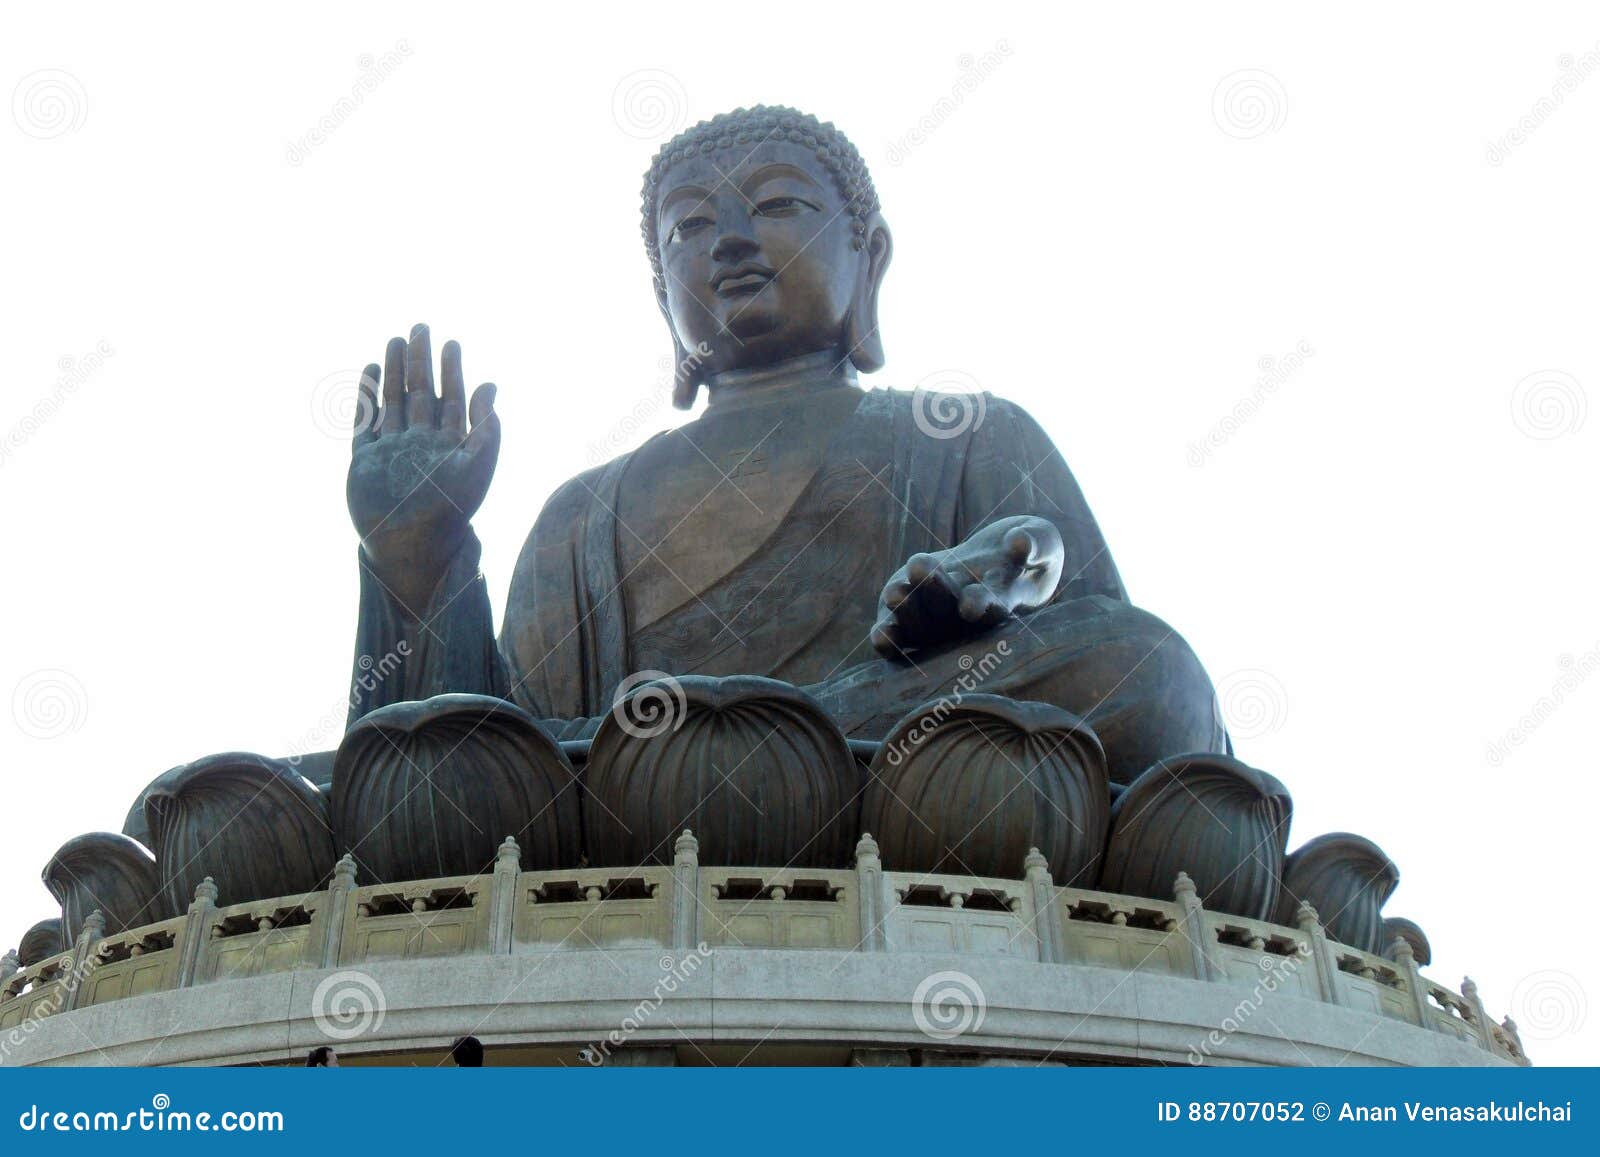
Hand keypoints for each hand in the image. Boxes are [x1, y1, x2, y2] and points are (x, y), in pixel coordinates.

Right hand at [347, 323, 499, 615]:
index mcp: (449, 445)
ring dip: (395, 372)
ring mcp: (392, 450)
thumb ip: (486, 427)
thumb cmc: (450, 511)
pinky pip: (366, 421)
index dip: (452, 370)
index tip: (452, 342)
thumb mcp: (477, 466)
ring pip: (393, 401)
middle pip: (420, 393)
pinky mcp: (365, 459)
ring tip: (395, 341)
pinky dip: (368, 396)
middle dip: (421, 361)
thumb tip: (492, 386)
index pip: (451, 398)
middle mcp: (420, 443)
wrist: (411, 546)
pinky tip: (372, 371)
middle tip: (422, 327)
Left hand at [871, 515, 1063, 658]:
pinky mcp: (913, 615)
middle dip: (936, 593)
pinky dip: (890, 639)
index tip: (971, 604)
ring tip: (895, 593)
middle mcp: (968, 619)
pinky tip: (879, 635)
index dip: (981, 605)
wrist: (997, 560)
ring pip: (923, 626)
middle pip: (951, 613)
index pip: (992, 607)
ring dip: (908, 611)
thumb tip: (1019, 541)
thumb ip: (1036, 543)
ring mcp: (939, 621)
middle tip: (921, 566)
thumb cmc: (1025, 550)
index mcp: (1001, 601)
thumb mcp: (1042, 540)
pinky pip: (901, 637)